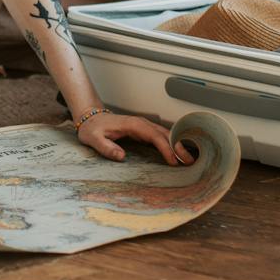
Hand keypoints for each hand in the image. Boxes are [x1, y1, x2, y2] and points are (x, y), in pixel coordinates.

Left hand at [76, 112, 194, 165]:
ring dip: (177, 146)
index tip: (173, 161)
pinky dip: (171, 144)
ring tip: (188, 160)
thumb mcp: (94, 139)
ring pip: (166, 134)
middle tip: (190, 162)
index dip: (165, 148)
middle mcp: (141, 124)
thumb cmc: (92, 129)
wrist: (90, 117)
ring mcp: (144, 127)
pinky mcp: (144, 131)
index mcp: (133, 125)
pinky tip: (178, 154)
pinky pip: (161, 137)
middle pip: (165, 134)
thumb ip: (105, 147)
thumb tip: (121, 156)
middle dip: (178, 147)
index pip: (154, 136)